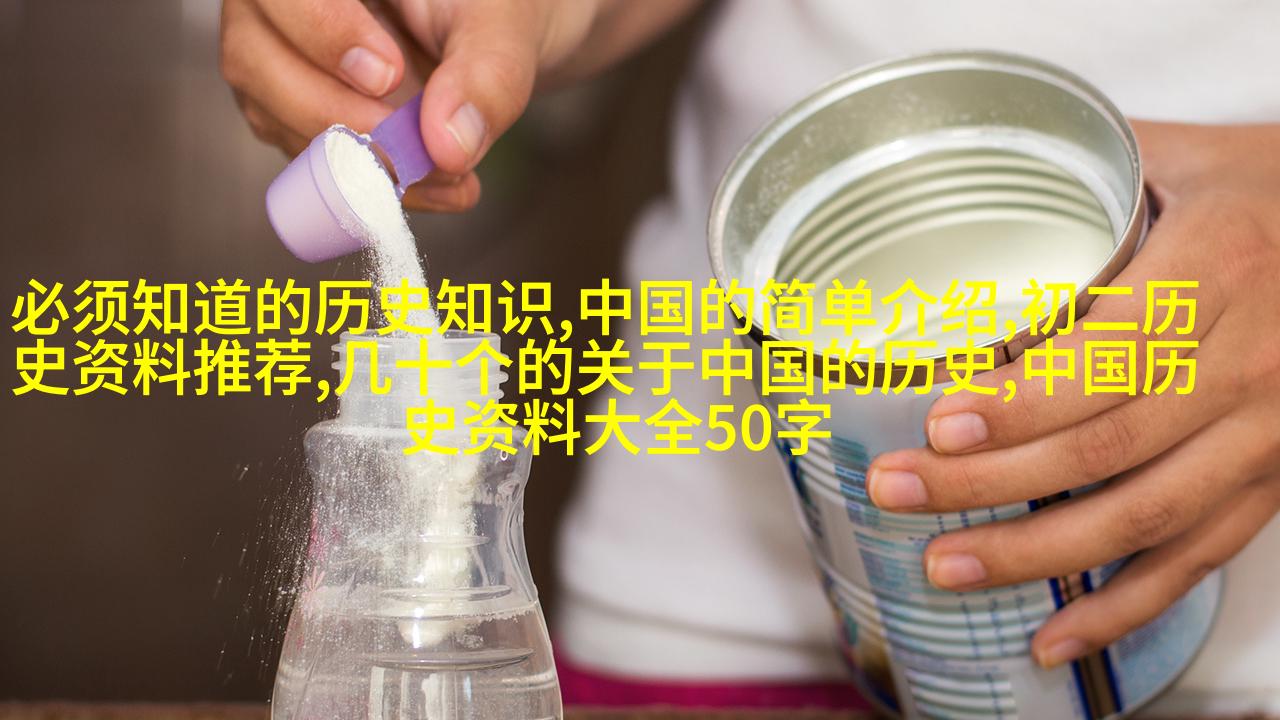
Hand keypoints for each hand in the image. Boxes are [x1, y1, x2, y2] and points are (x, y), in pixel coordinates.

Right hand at [219, 0, 601, 210]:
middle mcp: (275, 6)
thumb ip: (487, 74)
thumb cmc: (485, 10)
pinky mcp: (290, 113)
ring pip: (273, 115)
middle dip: (343, 118)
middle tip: (427, 151)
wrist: (486, 39)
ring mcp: (273, 59)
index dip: (322, 33)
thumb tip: (448, 146)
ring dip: (362, 164)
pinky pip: (306, 158)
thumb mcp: (501, 26)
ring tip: (452, 176)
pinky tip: (437, 186)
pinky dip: (373, 184)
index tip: (389, 76)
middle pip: (254, 57)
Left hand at [866, 121, 1279, 668]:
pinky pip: (1199, 558)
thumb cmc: (1262, 193)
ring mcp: (1266, 434)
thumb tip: (963, 168)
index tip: (941, 419)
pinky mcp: (1272, 481)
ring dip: (1037, 553)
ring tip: (944, 567)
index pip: (1111, 353)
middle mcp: (1249, 363)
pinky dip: (1125, 607)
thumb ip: (1081, 169)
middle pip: (1107, 447)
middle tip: (895, 490)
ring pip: (1144, 515)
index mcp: (1219, 271)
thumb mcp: (1184, 156)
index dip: (1025, 398)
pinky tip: (1054, 636)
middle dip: (988, 480)